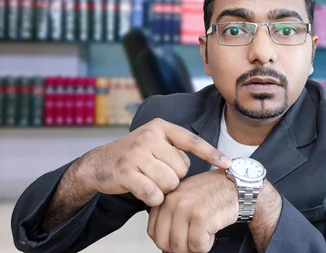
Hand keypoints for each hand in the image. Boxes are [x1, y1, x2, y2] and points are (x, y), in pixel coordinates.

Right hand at [79, 118, 230, 206]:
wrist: (98, 164)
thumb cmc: (134, 156)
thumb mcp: (154, 143)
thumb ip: (175, 149)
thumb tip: (208, 162)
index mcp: (160, 127)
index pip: (192, 141)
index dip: (211, 153)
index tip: (228, 163)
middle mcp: (149, 137)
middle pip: (182, 168)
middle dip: (173, 177)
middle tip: (156, 173)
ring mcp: (137, 153)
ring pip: (169, 182)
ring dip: (162, 189)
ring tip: (148, 180)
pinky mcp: (126, 172)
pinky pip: (153, 193)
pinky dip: (152, 198)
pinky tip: (142, 191)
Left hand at [147, 170, 238, 252]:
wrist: (237, 186)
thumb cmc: (213, 191)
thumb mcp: (185, 196)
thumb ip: (171, 215)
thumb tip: (163, 241)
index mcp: (167, 198)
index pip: (153, 231)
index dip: (167, 241)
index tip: (179, 238)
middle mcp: (173, 202)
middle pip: (164, 242)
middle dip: (179, 247)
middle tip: (192, 240)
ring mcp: (186, 209)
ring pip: (180, 247)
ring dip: (194, 246)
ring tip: (203, 233)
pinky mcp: (201, 217)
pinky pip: (197, 246)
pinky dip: (206, 245)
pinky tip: (211, 232)